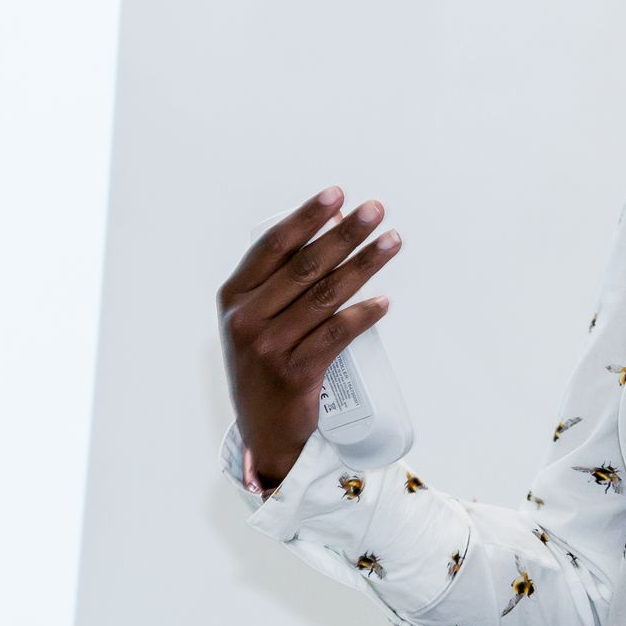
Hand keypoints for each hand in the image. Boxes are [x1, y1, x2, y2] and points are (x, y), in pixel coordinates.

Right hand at [217, 187, 401, 487]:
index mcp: (234, 297)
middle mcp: (245, 320)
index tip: (338, 194)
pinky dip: (363, 315)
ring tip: (391, 242)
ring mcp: (267, 349)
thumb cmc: (266, 362)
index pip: (272, 245)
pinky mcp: (293, 375)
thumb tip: (333, 227)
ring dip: (364, 265)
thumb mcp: (256, 319)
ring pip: (325, 296)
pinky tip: (384, 302)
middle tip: (376, 210)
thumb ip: (281, 280)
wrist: (264, 431)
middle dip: (344, 233)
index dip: (307, 216)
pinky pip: (336, 336)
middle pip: (304, 266)